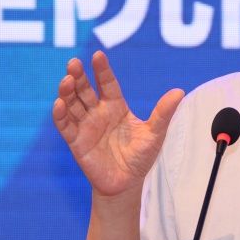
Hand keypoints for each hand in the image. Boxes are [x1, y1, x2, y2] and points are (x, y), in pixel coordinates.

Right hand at [53, 51, 183, 197]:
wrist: (127, 184)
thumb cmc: (141, 157)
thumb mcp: (155, 134)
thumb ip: (163, 113)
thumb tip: (179, 91)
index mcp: (116, 106)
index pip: (107, 83)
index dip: (102, 70)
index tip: (97, 55)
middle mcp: (98, 112)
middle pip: (85, 90)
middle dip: (79, 76)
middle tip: (73, 63)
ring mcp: (86, 126)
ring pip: (72, 104)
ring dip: (67, 91)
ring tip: (67, 80)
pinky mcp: (76, 141)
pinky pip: (65, 125)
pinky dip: (60, 114)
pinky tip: (59, 103)